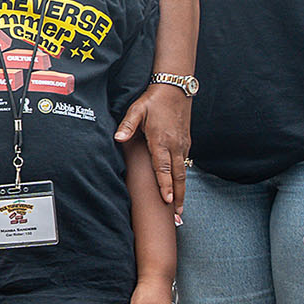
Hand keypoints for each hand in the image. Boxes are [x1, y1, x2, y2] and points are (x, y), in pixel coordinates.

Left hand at [113, 83, 190, 209]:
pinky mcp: (186, 142)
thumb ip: (127, 126)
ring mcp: (183, 144)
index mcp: (162, 140)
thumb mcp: (137, 110)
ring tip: (180, 207)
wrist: (175, 89)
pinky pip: (185, 163)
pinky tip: (181, 187)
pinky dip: (183, 178)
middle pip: (178, 176)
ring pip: (184, 171)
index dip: (165, 185)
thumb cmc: (153, 101)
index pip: (164, 168)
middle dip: (179, 196)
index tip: (167, 200)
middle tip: (178, 214)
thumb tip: (118, 138)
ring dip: (183, 190)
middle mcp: (175, 145)